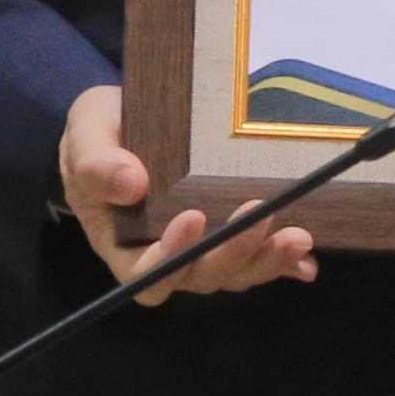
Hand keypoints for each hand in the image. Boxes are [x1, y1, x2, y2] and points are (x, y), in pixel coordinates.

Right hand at [58, 83, 316, 305]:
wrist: (128, 119)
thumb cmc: (101, 132)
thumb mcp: (86, 136)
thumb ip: (97, 162)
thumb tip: (129, 184)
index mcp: (124, 244)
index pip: (145, 272)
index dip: (169, 256)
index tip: (192, 216)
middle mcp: (166, 256)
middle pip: (200, 276)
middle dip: (233, 252)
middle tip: (260, 215)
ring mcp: (202, 249)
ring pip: (235, 272)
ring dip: (267, 260)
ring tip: (298, 237)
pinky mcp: (231, 235)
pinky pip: (258, 259)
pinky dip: (286, 264)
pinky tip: (308, 260)